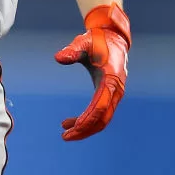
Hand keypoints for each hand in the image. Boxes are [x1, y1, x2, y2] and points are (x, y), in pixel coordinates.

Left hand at [54, 2, 130, 140]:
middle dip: (85, 130)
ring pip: (103, 119)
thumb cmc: (97, 40)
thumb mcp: (83, 42)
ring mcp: (115, 94)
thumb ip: (72, 50)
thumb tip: (58, 58)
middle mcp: (116, 90)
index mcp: (111, 79)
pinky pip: (101, 112)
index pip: (100, 106)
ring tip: (65, 132)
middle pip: (103, 118)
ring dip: (86, 128)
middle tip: (65, 137)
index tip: (73, 128)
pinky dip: (87, 120)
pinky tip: (71, 122)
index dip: (87, 119)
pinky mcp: (110, 94)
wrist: (112, 37)